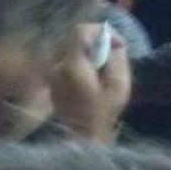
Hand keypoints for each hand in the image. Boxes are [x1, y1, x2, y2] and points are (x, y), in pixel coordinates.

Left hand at [49, 26, 131, 144]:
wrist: (83, 138)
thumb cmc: (103, 112)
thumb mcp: (118, 83)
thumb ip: (115, 57)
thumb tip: (111, 41)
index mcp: (71, 66)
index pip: (80, 31)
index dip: (100, 31)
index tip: (116, 45)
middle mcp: (56, 68)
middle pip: (78, 43)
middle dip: (99, 47)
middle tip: (113, 62)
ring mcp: (52, 77)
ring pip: (75, 54)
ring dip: (92, 59)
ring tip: (104, 77)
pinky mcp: (53, 84)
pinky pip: (70, 66)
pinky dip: (84, 68)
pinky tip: (93, 85)